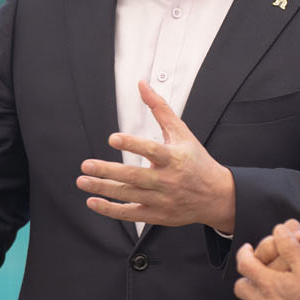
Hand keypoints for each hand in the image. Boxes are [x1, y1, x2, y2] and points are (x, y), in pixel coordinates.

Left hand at [76, 81, 235, 230]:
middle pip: (134, 176)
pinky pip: (130, 213)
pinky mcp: (157, 215)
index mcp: (174, 158)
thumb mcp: (182, 132)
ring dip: (103, 188)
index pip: (152, 150)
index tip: (113, 138)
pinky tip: (93, 201)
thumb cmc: (196, 161)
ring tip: (83, 180)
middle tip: (86, 165)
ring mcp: (161, 199)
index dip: (132, 144)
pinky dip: (110, 210)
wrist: (216, 196)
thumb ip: (160, 108)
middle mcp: (167, 180)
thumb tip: (142, 84)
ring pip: (128, 194)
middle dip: (108, 171)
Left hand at [233, 220, 299, 299]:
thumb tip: (279, 230)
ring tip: (277, 291)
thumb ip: (290, 246)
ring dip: (261, 296)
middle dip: (247, 277)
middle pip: (242, 288)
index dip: (243, 253)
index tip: (247, 249)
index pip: (244, 263)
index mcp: (267, 284)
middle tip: (257, 271)